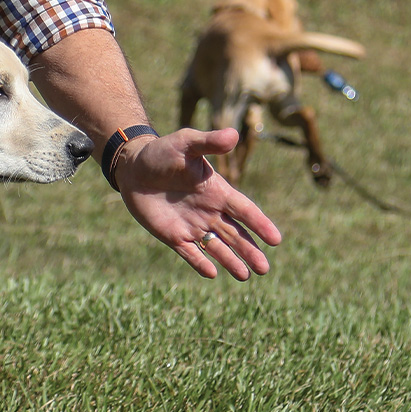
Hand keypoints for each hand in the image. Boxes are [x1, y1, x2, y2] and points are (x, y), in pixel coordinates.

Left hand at [115, 128, 282, 279]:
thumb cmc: (163, 152)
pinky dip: (200, 263)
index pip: (245, 210)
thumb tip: (234, 135)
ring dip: (231, 261)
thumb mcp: (187, 143)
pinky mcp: (173, 235)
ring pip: (217, 247)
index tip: (276, 240)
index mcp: (218, 191)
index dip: (260, 224)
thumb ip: (209, 142)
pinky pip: (190, 252)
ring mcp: (192, 225)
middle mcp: (210, 211)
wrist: (134, 167)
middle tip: (264, 270)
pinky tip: (212, 274)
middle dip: (250, 251)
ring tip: (246, 276)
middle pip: (235, 235)